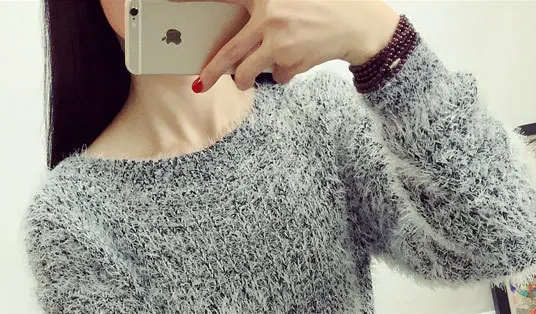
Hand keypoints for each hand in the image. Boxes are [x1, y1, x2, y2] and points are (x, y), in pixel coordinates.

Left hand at [173, 0, 400, 90]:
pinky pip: (275, 76)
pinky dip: (282, 73)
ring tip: (259, 68)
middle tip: (201, 83)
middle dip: (214, 72)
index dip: (201, 19)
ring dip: (248, 76)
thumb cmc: (321, 6)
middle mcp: (268, 16)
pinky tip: (297, 58)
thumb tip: (242, 36)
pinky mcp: (291, 62)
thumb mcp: (288, 1)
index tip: (177, 11)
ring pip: (248, 72)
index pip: (225, 3)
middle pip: (230, 52)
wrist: (358, 24)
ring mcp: (279, 42)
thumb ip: (262, 11)